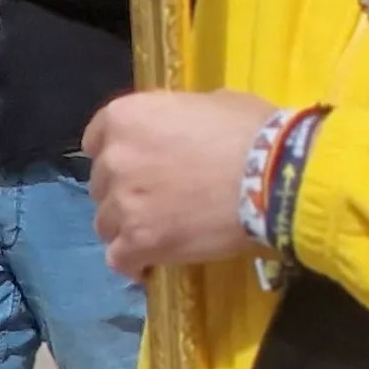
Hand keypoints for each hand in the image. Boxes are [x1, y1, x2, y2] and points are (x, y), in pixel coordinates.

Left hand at [84, 89, 279, 277]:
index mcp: (127, 117)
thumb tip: (184, 131)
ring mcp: (123, 204)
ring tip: (160, 233)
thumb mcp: (215, 104)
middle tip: (161, 197)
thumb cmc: (252, 132)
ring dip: (128, 227)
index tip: (140, 162)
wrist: (273, 177)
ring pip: (106, 224)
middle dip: (125, 190)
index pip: (96, 139)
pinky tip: (149, 264)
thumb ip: (182, 117)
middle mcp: (114, 159)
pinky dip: (133, 262)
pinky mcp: (138, 242)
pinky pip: (119, 259)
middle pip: (102, 184)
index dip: (119, 152)